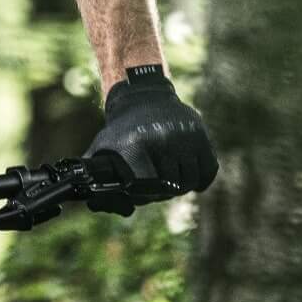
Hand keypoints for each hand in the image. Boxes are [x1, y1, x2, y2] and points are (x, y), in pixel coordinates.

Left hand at [84, 64, 217, 211]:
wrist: (144, 98)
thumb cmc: (122, 131)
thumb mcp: (101, 149)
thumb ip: (94, 177)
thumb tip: (93, 203)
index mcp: (136, 144)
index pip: (146, 189)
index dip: (143, 196)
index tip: (138, 193)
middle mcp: (163, 139)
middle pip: (170, 188)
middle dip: (161, 192)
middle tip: (154, 186)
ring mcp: (184, 137)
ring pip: (189, 182)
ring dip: (180, 186)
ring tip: (168, 180)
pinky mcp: (201, 135)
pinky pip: (208, 170)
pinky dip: (200, 179)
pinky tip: (190, 178)